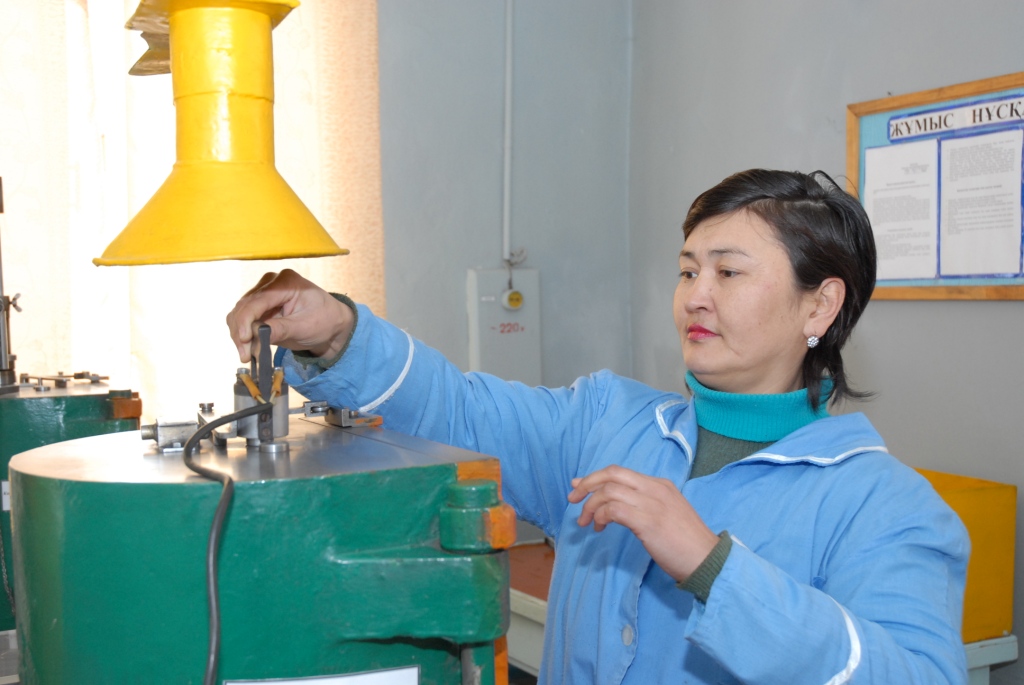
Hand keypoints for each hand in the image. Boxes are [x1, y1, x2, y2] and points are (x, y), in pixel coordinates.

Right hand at [226, 269, 353, 362]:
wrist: (331, 324)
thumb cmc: (324, 321)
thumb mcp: (305, 327)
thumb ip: (281, 330)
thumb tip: (255, 336)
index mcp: (285, 282)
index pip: (257, 300)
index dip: (246, 320)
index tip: (244, 340)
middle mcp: (270, 283)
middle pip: (244, 307)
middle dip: (241, 332)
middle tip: (245, 355)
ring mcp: (263, 294)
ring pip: (239, 314)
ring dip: (239, 335)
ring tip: (247, 355)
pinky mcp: (259, 307)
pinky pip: (243, 320)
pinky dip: (243, 335)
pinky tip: (249, 349)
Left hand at [567, 465, 719, 581]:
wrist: (708, 560)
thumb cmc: (686, 543)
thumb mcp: (666, 515)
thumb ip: (643, 506)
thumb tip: (613, 507)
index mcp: (660, 485)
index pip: (620, 472)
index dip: (595, 478)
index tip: (579, 488)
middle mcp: (655, 488)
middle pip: (611, 474)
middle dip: (587, 484)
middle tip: (573, 499)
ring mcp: (652, 503)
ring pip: (609, 490)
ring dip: (590, 505)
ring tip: (586, 523)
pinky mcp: (648, 521)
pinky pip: (614, 509)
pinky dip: (600, 516)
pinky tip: (599, 528)